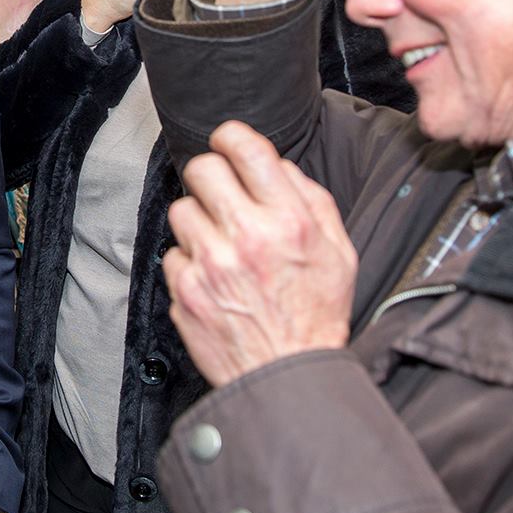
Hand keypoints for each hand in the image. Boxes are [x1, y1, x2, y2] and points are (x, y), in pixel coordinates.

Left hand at [160, 121, 356, 387]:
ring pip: (181, 209)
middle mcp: (247, 238)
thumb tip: (279, 167)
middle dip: (210, 173)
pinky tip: (211, 276)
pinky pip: (173, 255)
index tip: (227, 141)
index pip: (247, 149)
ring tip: (219, 241)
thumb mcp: (339, 252)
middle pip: (203, 169)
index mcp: (289, 222)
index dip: (231, 135)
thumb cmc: (317, 316)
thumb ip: (312, 200)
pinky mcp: (186, 291)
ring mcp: (211, 265)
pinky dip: (188, 262)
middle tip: (220, 191)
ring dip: (198, 219)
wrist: (288, 376)